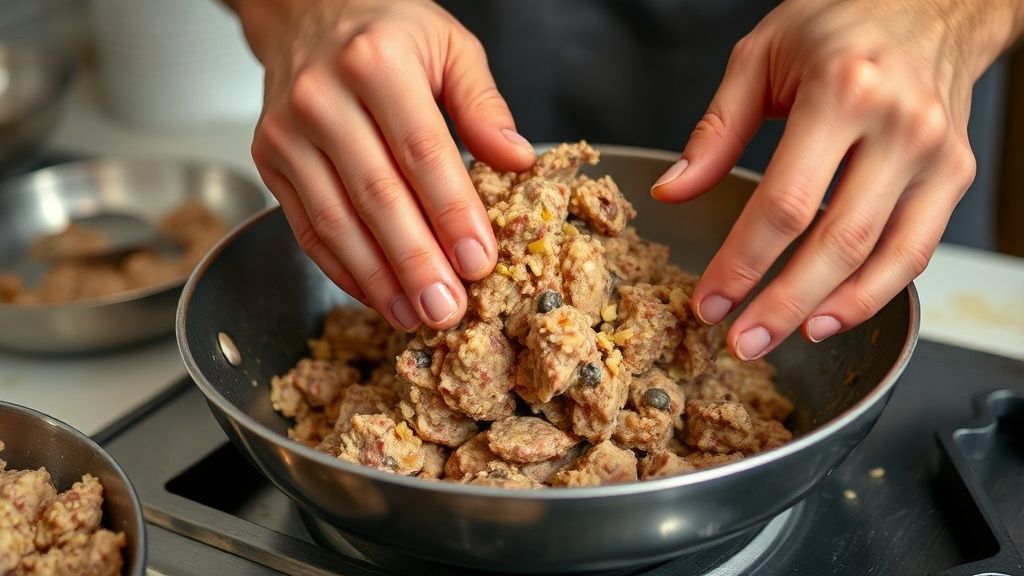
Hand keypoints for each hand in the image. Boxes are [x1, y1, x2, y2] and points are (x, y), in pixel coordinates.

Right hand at [232, 0, 535, 330]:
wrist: (304, 9)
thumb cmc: (385, 30)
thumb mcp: (449, 44)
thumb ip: (483, 103)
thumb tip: (515, 160)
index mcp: (377, 62)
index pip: (422, 152)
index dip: (452, 213)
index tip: (479, 262)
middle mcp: (322, 97)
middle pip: (376, 196)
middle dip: (416, 263)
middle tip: (448, 310)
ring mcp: (287, 133)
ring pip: (336, 222)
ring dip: (379, 279)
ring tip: (417, 316)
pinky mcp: (268, 160)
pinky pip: (307, 229)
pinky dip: (344, 270)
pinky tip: (379, 296)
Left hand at [652, 0, 1023, 359]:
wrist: (932, 1)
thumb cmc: (840, 22)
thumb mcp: (760, 56)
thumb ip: (716, 129)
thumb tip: (674, 191)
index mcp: (841, 91)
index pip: (784, 202)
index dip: (742, 263)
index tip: (709, 301)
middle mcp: (897, 126)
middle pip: (836, 241)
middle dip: (782, 303)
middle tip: (741, 342)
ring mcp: (934, 155)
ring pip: (884, 257)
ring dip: (831, 311)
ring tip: (783, 340)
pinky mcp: (953, 174)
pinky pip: (918, 250)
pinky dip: (876, 292)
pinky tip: (832, 314)